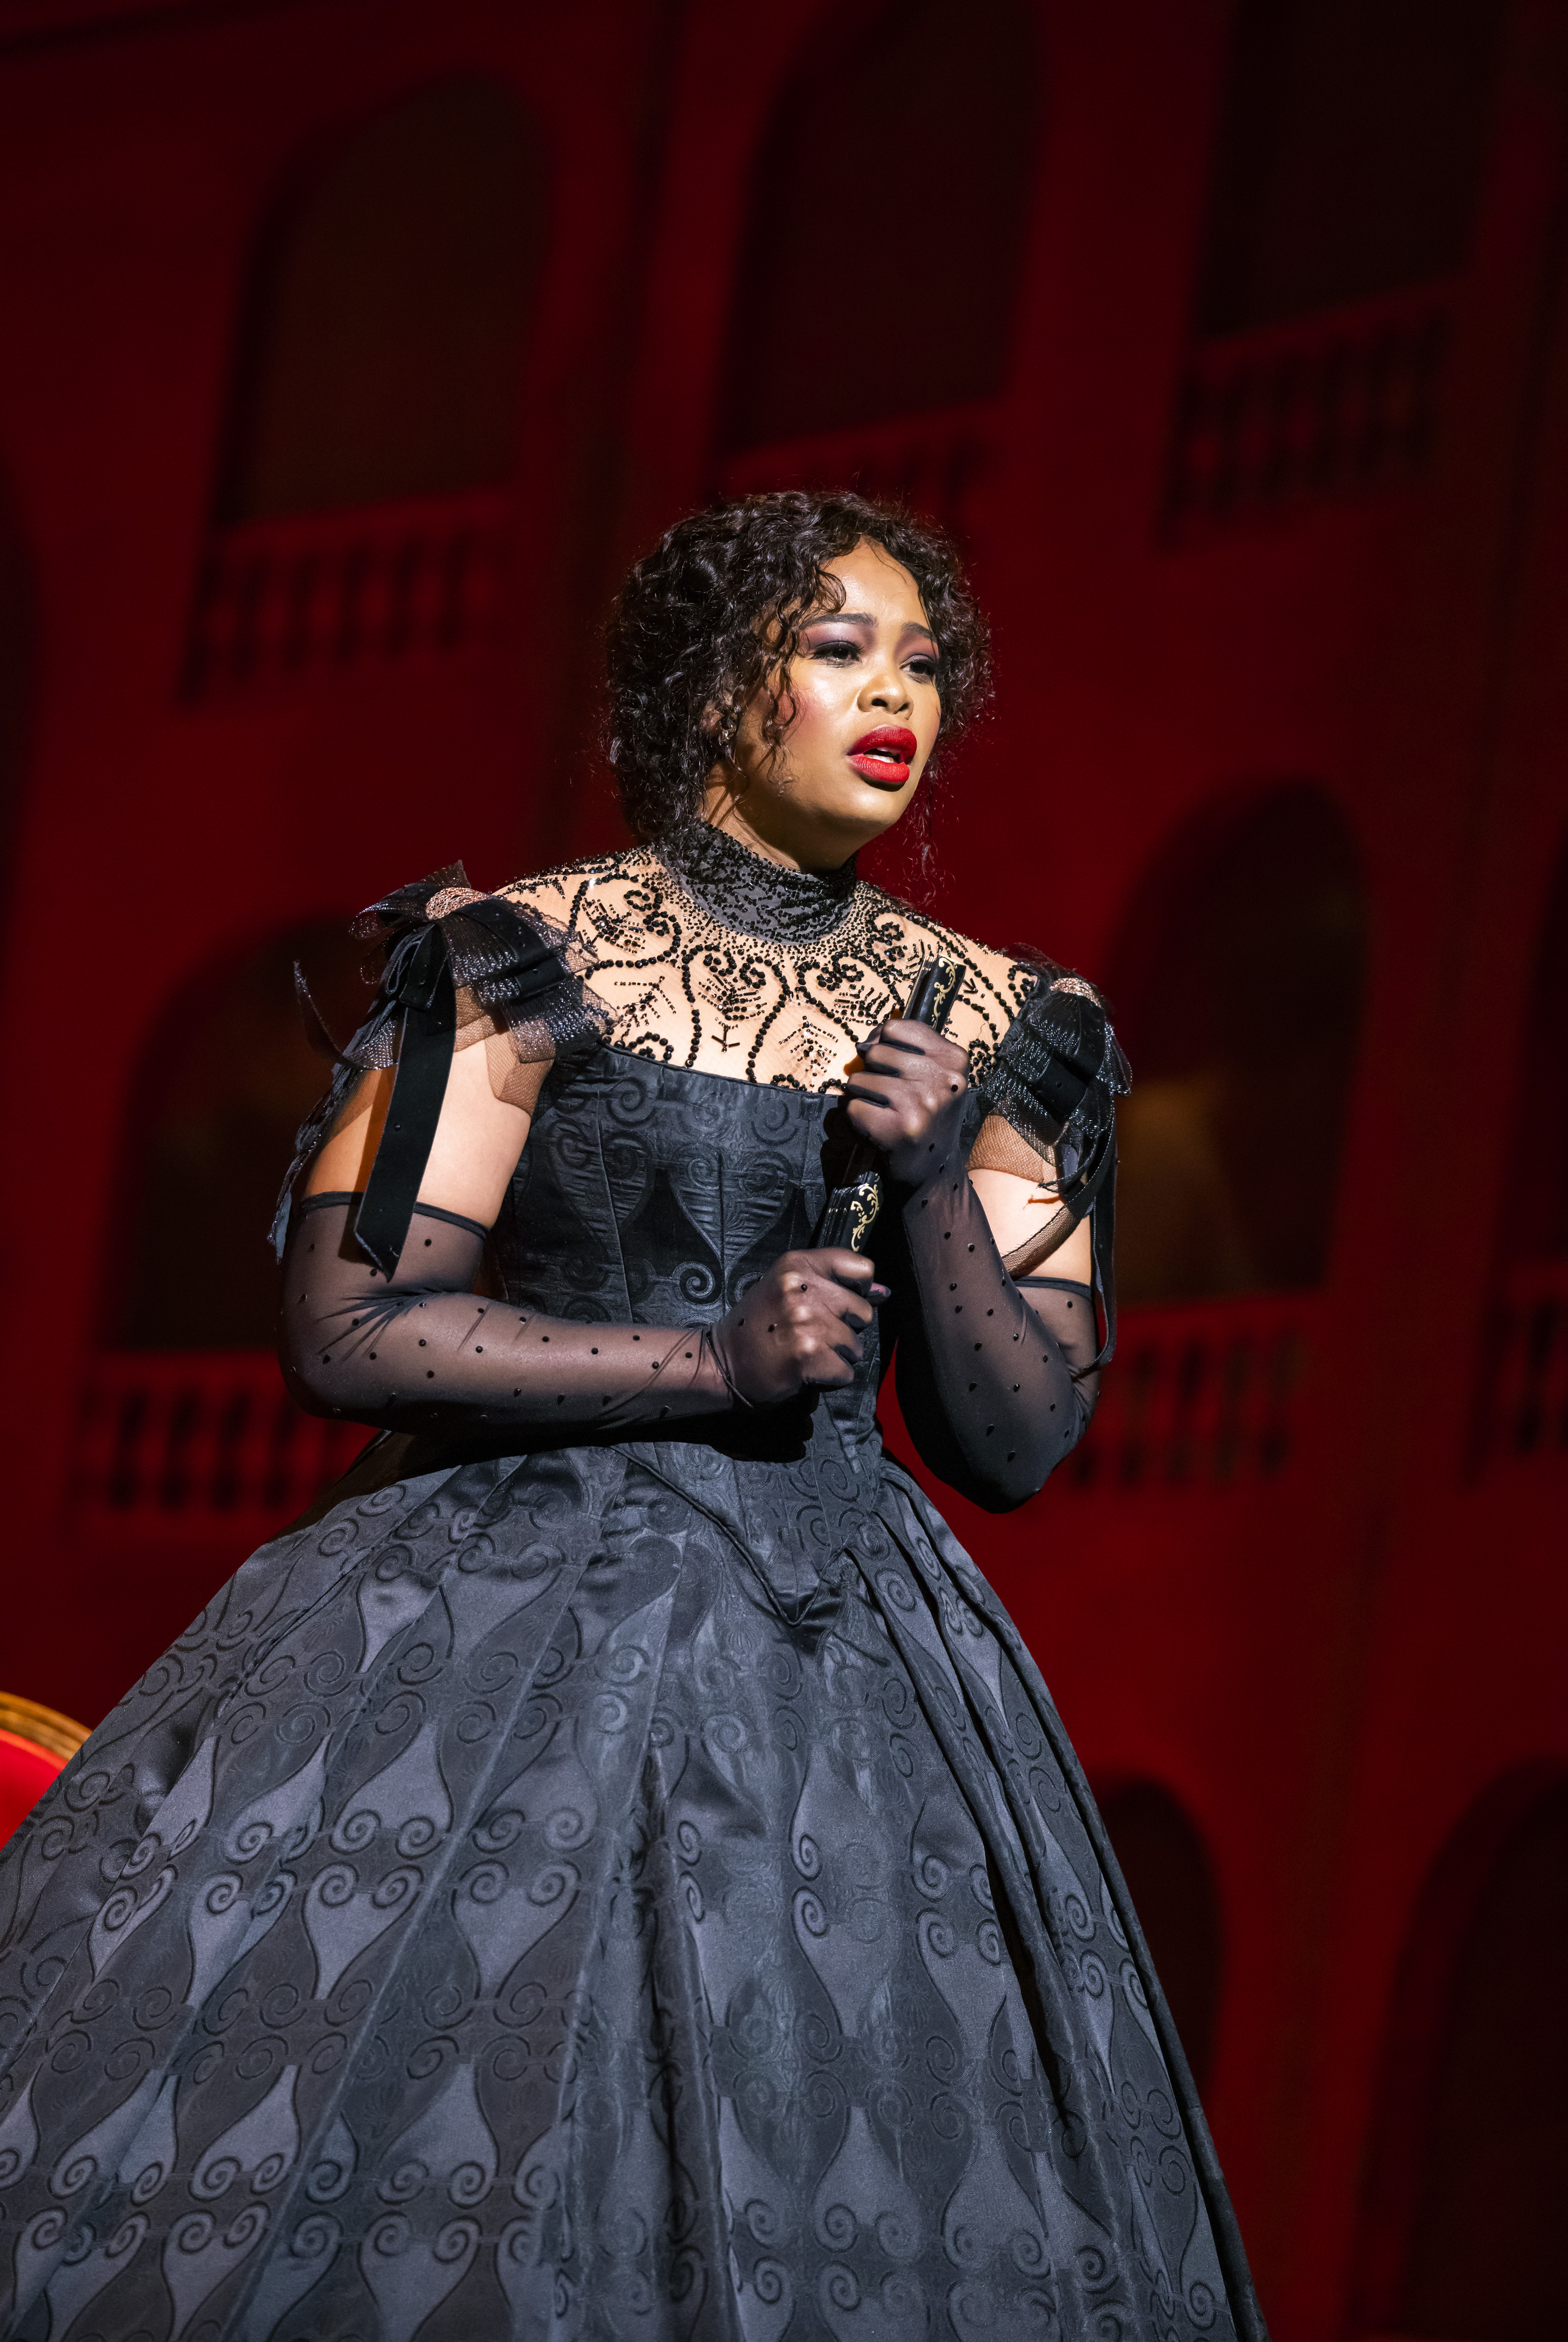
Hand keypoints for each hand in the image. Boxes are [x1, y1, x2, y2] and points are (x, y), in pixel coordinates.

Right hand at [712, 1250, 883, 1403]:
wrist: (720, 1363)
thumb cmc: (756, 1327)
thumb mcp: (787, 1290)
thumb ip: (834, 1284)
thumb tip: (885, 1292)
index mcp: (797, 1265)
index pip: (861, 1267)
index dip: (860, 1289)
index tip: (841, 1303)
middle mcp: (803, 1289)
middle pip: (863, 1311)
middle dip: (845, 1329)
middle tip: (812, 1335)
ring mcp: (806, 1322)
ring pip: (855, 1345)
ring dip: (836, 1356)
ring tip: (806, 1353)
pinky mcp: (808, 1355)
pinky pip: (845, 1371)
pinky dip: (830, 1378)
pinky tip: (806, 1372)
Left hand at [842, 1021, 969, 1184]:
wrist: (935, 1168)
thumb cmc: (929, 1115)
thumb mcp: (936, 1075)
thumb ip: (906, 1047)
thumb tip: (866, 1042)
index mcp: (954, 1059)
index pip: (894, 1028)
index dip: (882, 1044)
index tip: (888, 1064)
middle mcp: (943, 1079)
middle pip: (875, 1053)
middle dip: (871, 1072)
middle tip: (887, 1095)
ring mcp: (922, 1104)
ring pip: (860, 1079)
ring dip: (861, 1095)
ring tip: (882, 1111)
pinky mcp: (901, 1128)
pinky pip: (854, 1107)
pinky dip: (856, 1118)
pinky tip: (877, 1128)